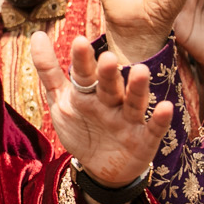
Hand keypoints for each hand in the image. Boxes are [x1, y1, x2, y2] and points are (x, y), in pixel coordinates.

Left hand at [31, 34, 173, 203]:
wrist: (101, 169)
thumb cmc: (81, 128)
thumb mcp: (60, 101)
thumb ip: (49, 70)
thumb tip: (36, 34)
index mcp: (90, 92)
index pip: (84, 74)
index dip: (82, 60)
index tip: (79, 42)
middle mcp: (111, 101)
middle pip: (109, 85)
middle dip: (109, 73)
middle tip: (108, 57)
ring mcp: (129, 120)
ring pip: (134, 101)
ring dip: (138, 88)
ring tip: (141, 71)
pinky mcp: (145, 139)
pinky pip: (154, 128)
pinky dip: (160, 119)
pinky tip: (167, 107)